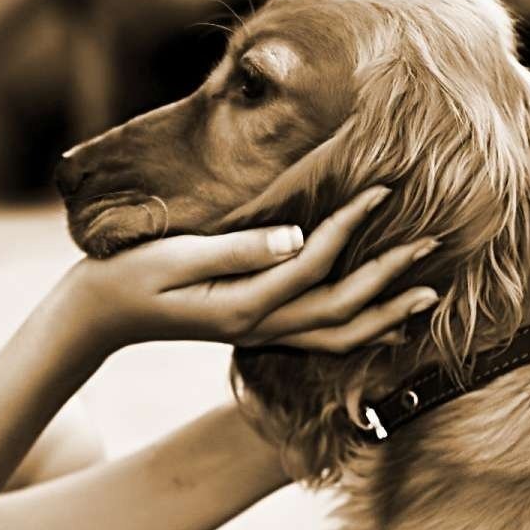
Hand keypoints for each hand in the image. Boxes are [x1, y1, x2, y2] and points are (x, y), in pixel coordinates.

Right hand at [57, 186, 437, 357]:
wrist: (98, 315)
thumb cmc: (128, 275)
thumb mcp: (175, 256)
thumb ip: (237, 250)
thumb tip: (295, 236)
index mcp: (242, 305)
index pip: (313, 264)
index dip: (351, 227)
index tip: (383, 191)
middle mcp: (258, 326)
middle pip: (341, 310)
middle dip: (389, 277)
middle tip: (431, 244)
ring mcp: (257, 333)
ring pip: (337, 335)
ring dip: (385, 314)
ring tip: (427, 294)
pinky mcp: (253, 328)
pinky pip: (319, 339)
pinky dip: (358, 330)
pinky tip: (383, 318)